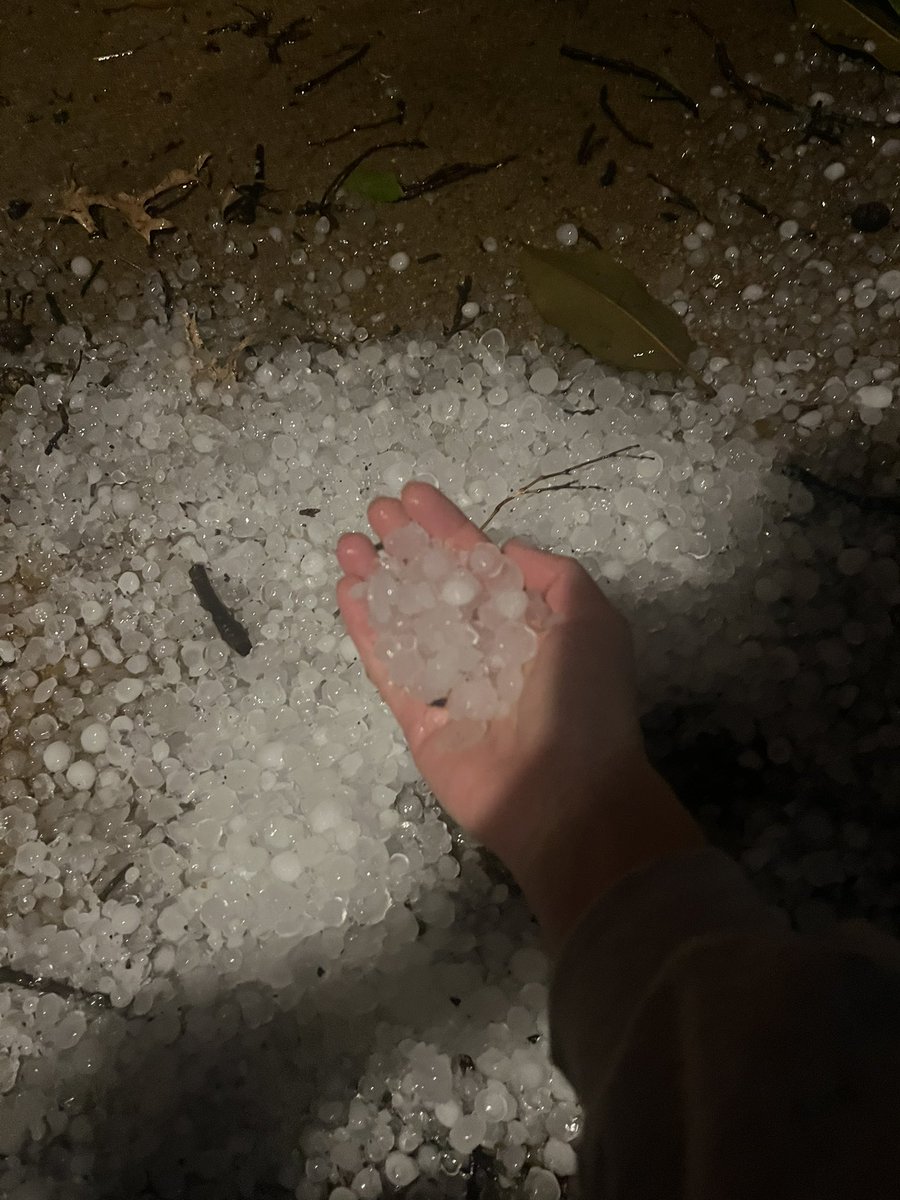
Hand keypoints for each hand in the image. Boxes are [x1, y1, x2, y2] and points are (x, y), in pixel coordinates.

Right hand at [336, 483, 704, 945]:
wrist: (567, 797)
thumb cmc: (584, 702)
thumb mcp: (592, 621)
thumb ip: (553, 577)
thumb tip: (505, 550)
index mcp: (531, 625)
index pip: (482, 565)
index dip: (448, 529)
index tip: (414, 496)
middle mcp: (490, 649)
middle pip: (439, 586)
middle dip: (408, 547)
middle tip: (375, 512)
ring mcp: (452, 684)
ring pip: (407, 620)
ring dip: (379, 579)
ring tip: (348, 543)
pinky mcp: (420, 719)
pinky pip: (389, 667)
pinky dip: (367, 630)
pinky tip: (348, 591)